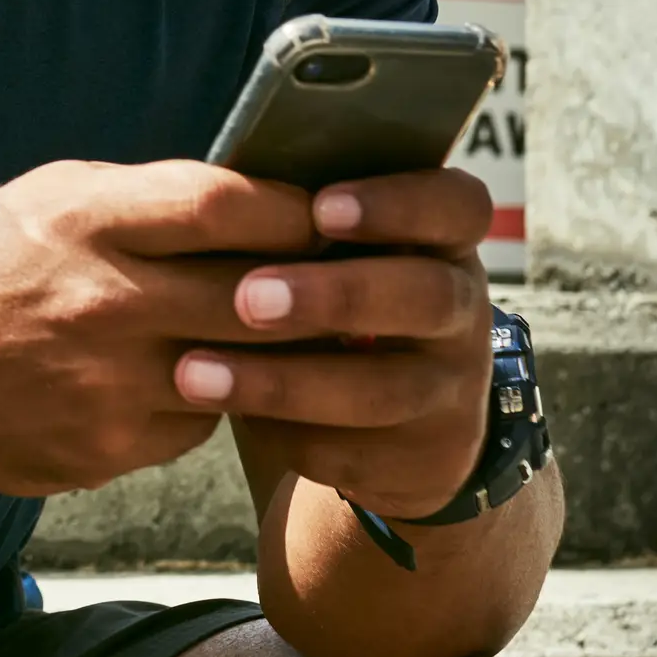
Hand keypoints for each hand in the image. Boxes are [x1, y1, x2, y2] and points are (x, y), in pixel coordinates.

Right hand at [0, 156, 357, 496]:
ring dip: (272, 355)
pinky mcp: (106, 449)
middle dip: (312, 290)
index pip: (228, 205)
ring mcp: (107, 384)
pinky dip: (209, 399)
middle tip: (350, 283)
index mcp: (89, 220)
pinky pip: (197, 423)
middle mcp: (102, 301)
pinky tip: (194, 378)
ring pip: (241, 370)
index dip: (296, 210)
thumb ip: (150, 198)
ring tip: (292, 335)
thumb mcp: (54, 196)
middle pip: (256, 296)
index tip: (330, 213)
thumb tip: (256, 197)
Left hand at [186, 169, 496, 517]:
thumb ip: (301, 225)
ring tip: (194, 372)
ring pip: (382, 391)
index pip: (458, 206)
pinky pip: (353, 452)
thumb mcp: (343, 253)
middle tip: (248, 298)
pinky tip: (227, 417)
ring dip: (283, 383)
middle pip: (426, 297)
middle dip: (334, 296)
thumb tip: (213, 198)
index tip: (320, 207)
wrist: (398, 419)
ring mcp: (452, 389)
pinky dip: (285, 436)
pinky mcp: (425, 459)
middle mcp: (462, 310)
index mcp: (445, 241)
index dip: (399, 203)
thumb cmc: (339, 297)